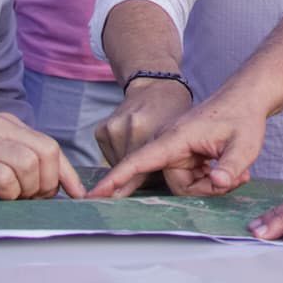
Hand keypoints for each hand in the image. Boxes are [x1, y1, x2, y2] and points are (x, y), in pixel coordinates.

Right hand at [0, 113, 84, 199]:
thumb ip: (12, 157)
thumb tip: (43, 184)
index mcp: (8, 125)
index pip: (51, 146)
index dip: (67, 174)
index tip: (77, 195)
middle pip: (46, 153)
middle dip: (48, 183)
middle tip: (34, 199)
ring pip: (28, 164)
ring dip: (29, 189)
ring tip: (15, 199)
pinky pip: (2, 177)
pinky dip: (9, 192)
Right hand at [87, 94, 262, 197]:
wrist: (244, 97)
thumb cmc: (243, 116)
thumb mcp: (245, 144)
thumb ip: (232, 166)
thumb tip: (219, 183)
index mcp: (176, 136)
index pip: (140, 160)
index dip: (117, 178)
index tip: (96, 193)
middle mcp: (169, 142)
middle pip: (175, 184)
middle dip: (204, 189)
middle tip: (235, 179)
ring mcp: (173, 147)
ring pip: (182, 183)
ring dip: (207, 183)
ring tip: (234, 170)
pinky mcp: (180, 152)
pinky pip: (185, 177)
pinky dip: (204, 178)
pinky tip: (222, 167)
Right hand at [93, 77, 192, 195]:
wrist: (157, 85)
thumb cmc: (179, 112)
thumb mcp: (187, 137)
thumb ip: (189, 168)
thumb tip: (180, 193)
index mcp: (154, 127)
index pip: (136, 164)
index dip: (117, 184)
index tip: (93, 198)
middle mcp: (129, 126)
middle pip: (131, 170)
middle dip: (147, 176)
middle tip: (164, 163)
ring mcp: (113, 126)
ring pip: (120, 165)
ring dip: (134, 168)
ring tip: (148, 147)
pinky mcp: (102, 130)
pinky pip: (112, 157)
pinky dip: (124, 157)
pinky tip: (135, 142)